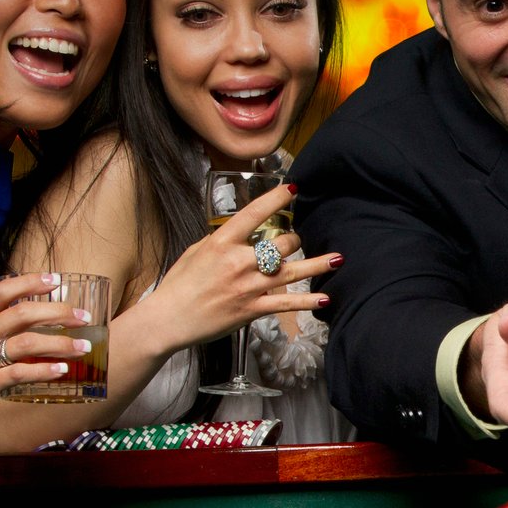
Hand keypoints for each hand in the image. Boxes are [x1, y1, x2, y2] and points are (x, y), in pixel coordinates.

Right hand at [0, 272, 96, 432]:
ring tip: (83, 347)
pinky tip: (62, 370)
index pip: (3, 290)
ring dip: (60, 344)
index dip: (30, 282)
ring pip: (27, 343)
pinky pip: (20, 373)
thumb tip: (37, 312)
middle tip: (84, 317)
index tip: (56, 280)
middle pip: (22, 314)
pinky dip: (45, 371)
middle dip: (58, 313)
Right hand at [141, 182, 337, 352]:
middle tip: (295, 241)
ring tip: (338, 258)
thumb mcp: (197, 251)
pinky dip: (307, 302)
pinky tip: (324, 299)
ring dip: (317, 264)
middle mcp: (238, 262)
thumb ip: (222, 240)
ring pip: (291, 272)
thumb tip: (241, 231)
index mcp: (222, 243)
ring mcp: (247, 287)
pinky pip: (285, 304)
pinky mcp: (252, 309)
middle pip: (280, 245)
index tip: (292, 189)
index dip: (276, 199)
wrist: (169, 319)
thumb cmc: (180, 284)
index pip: (254, 214)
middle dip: (293, 241)